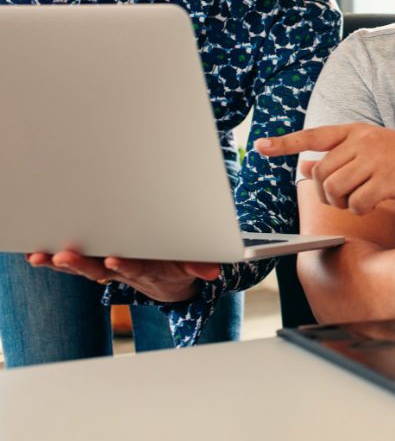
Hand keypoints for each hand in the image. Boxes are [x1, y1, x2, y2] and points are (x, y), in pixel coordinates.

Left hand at [26, 250, 219, 302]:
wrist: (166, 284)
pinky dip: (54, 260)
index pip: (136, 268)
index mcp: (148, 269)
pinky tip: (36, 254)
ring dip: (61, 263)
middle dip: (81, 263)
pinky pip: (73, 264)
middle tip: (64, 257)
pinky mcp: (96, 263)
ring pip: (82, 268)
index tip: (114, 261)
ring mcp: (107, 269)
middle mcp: (123, 271)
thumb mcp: (193, 266)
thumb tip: (214, 271)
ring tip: (41, 256)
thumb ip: (200, 266)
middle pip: (100, 269)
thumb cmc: (177, 266)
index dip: (125, 266)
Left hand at [255, 124, 394, 213]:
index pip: (314, 135)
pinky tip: (372, 206)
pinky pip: (356, 203)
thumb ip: (339, 156)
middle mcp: (362, 141)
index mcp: (357, 130)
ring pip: (335, 189)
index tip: (260, 146)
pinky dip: (360, 210)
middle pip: (321, 173)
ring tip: (359, 201)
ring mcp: (374, 160)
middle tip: (343, 198)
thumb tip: (304, 164)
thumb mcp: (372, 151)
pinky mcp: (386, 180)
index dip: (285, 143)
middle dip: (325, 192)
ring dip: (342, 203)